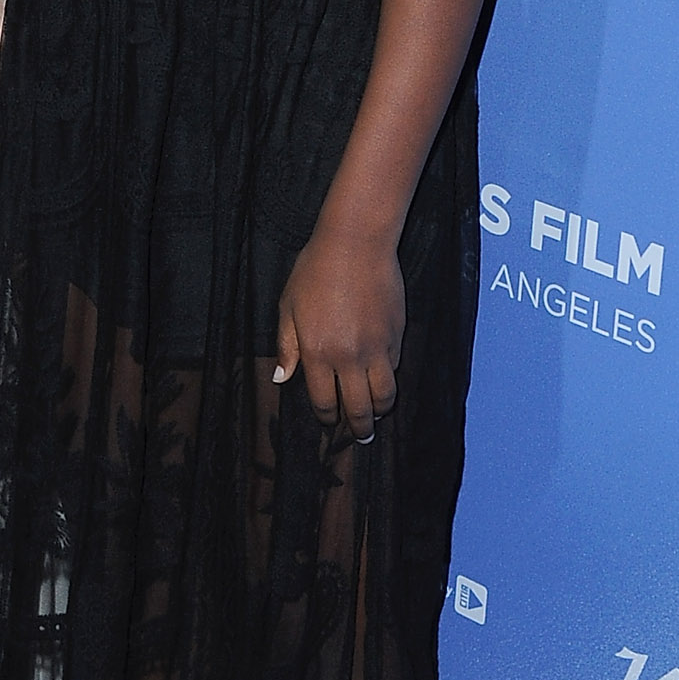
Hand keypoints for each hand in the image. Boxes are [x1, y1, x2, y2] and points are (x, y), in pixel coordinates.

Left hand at [274, 222, 403, 441]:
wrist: (356, 244)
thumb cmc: (315, 271)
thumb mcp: (287, 307)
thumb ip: (285, 347)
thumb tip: (281, 378)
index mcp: (317, 352)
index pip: (324, 401)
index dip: (326, 417)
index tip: (328, 421)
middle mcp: (349, 357)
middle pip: (358, 407)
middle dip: (358, 427)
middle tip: (360, 435)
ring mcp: (377, 348)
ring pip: (385, 395)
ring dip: (380, 410)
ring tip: (377, 415)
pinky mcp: (397, 336)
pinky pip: (396, 369)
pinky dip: (389, 379)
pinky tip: (383, 380)